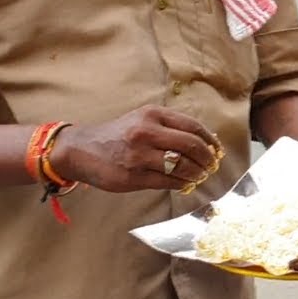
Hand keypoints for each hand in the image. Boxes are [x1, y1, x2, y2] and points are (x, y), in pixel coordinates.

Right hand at [49, 106, 221, 192]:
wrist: (80, 149)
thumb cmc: (118, 135)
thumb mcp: (143, 120)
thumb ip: (170, 127)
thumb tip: (205, 141)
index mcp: (153, 115)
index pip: (192, 126)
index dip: (209, 140)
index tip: (216, 149)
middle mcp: (146, 132)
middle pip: (191, 145)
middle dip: (207, 158)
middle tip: (211, 165)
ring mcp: (138, 155)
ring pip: (181, 165)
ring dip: (197, 173)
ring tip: (200, 175)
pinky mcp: (132, 176)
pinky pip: (167, 181)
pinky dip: (181, 183)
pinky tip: (185, 183)